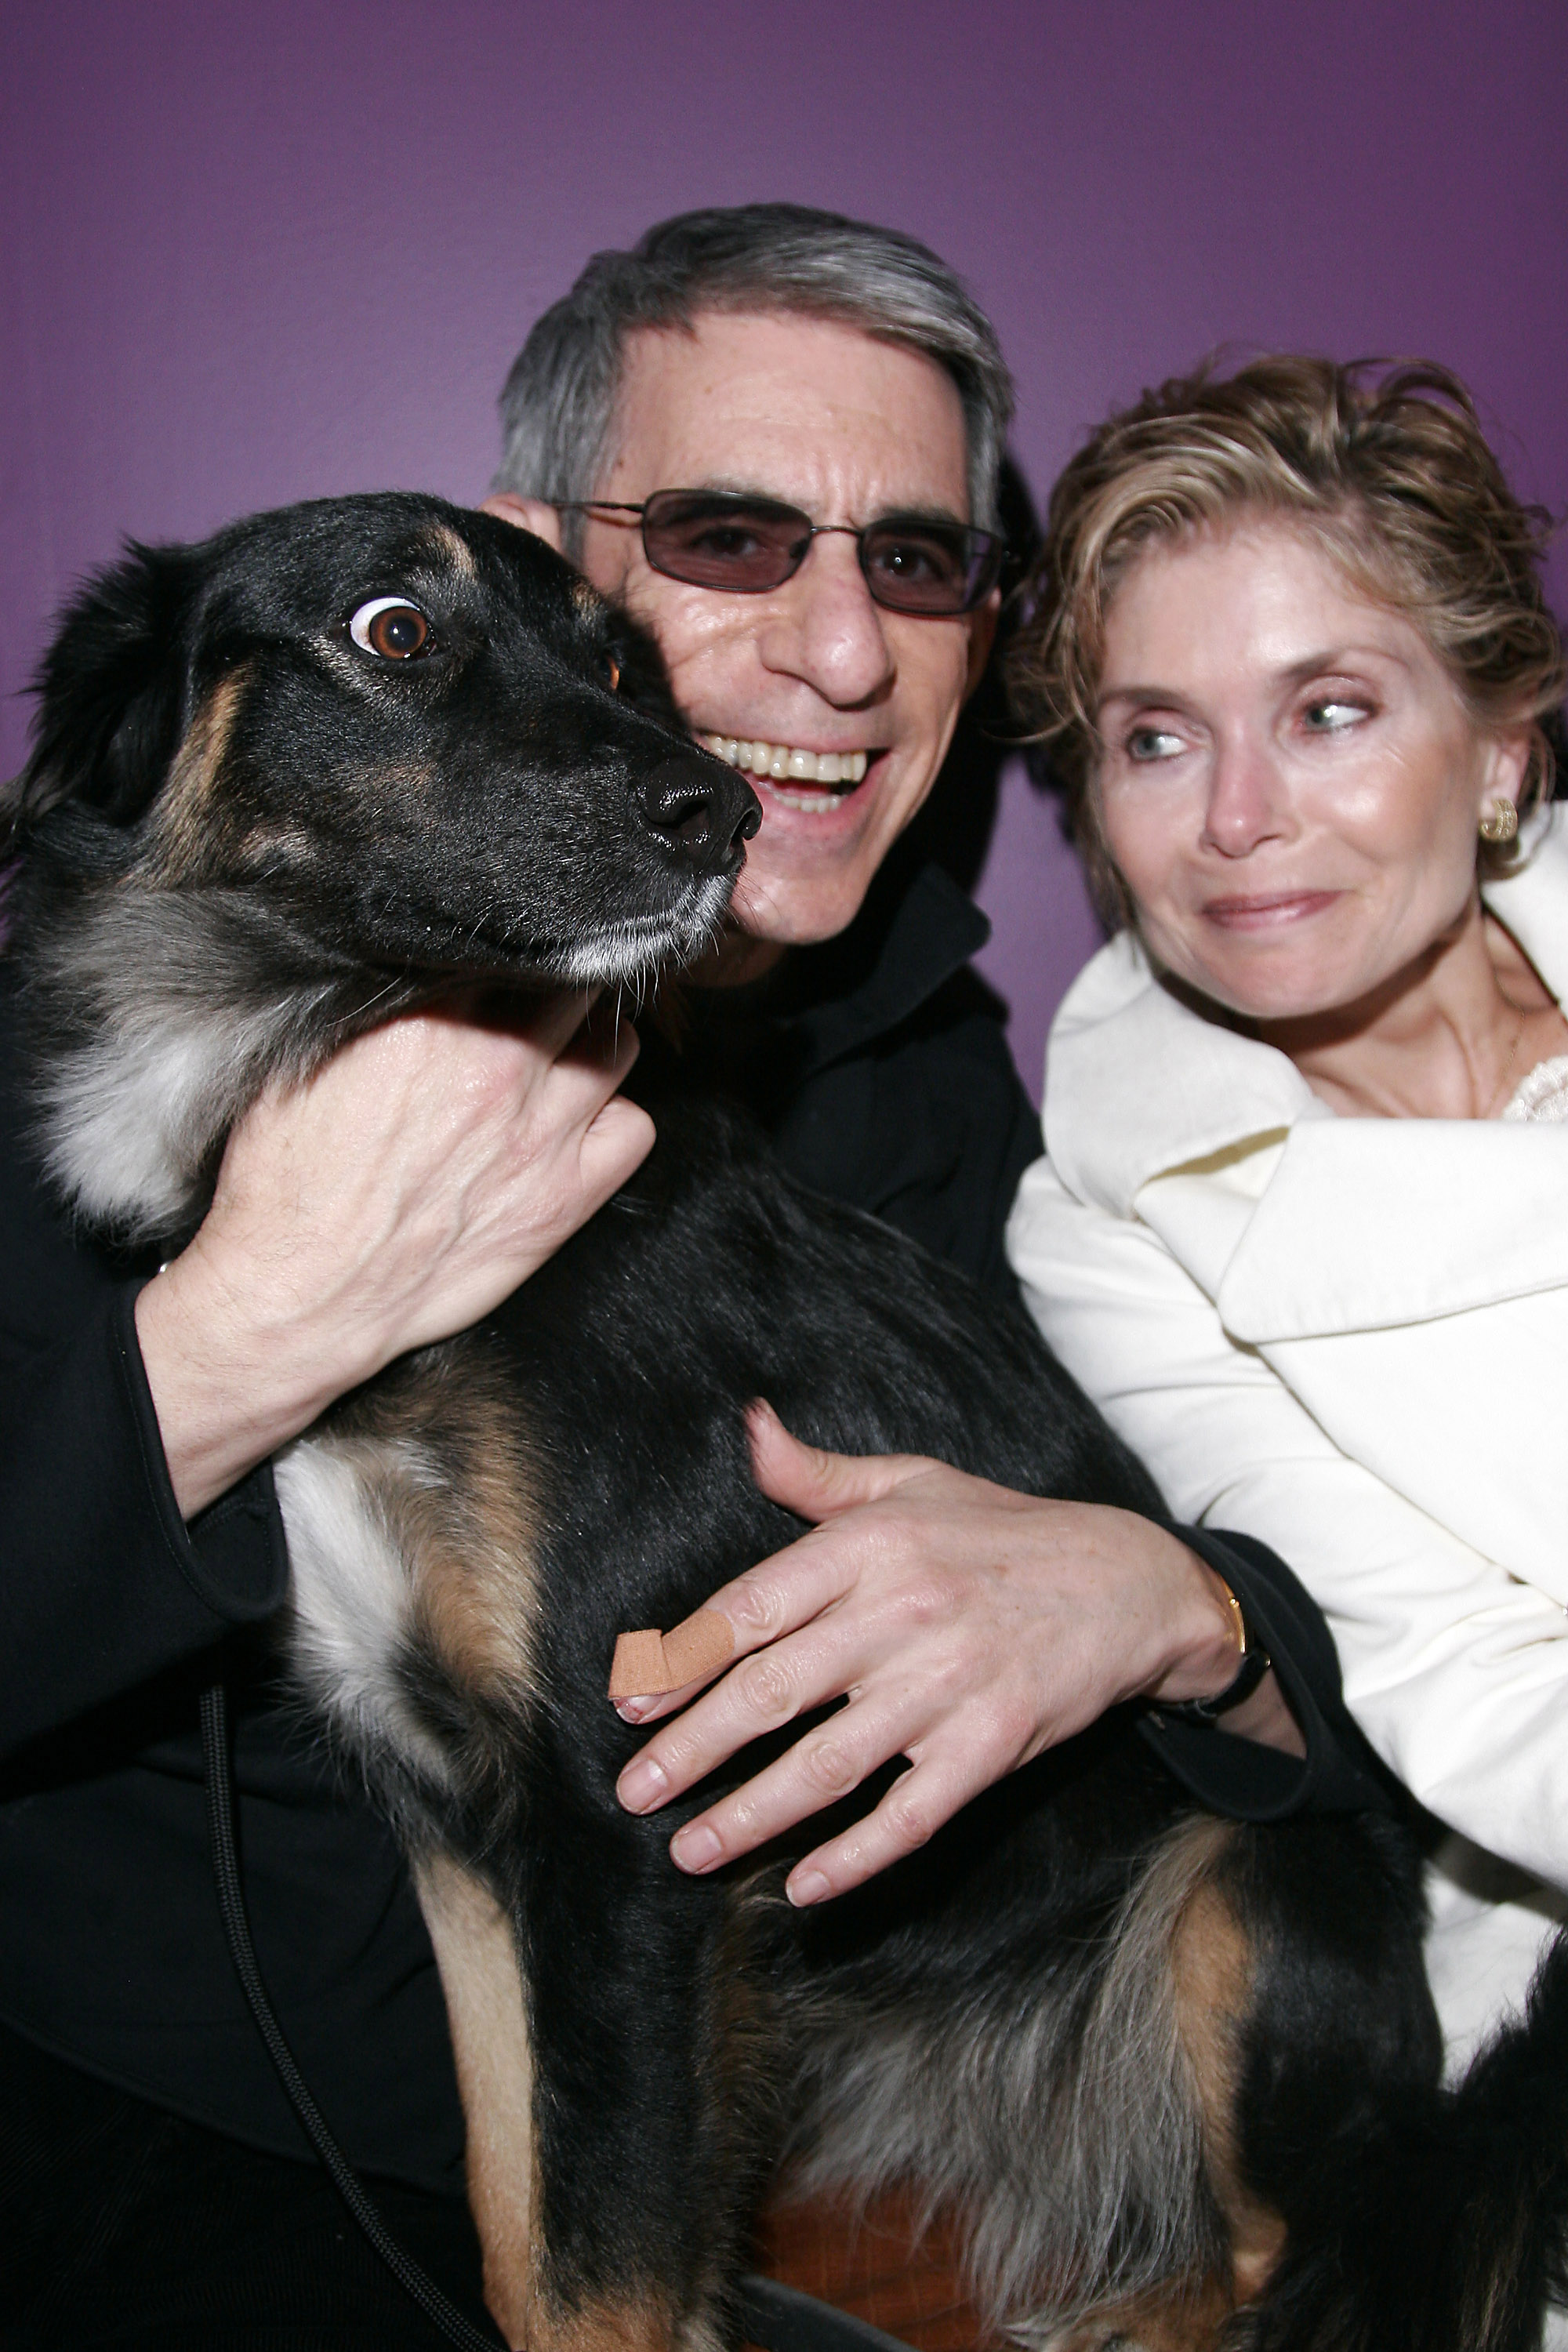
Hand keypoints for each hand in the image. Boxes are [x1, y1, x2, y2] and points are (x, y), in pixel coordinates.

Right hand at [136, 992, 650, 1515]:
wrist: (299, 1295)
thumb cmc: (287, 1183)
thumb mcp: (306, 1058)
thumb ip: (372, 999)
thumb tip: (409, 956)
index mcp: (431, 1022)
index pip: (507, 944)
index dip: (503, 948)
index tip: (493, 958)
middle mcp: (499, 1069)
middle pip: (574, 984)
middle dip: (552, 985)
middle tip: (528, 1002)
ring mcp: (541, 1136)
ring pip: (617, 1047)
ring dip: (590, 1043)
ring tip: (559, 1055)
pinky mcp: (563, 1200)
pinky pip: (635, 1128)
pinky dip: (615, 1117)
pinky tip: (578, 1122)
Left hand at [614, 1402, 1286, 1904]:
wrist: (1128, 1583)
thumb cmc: (1001, 1532)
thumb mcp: (910, 1483)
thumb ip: (816, 1475)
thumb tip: (748, 1428)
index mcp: (871, 1546)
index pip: (751, 1609)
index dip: (683, 1661)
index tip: (630, 1703)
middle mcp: (902, 1613)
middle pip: (772, 1693)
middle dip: (692, 1749)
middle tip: (634, 1792)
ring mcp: (947, 1687)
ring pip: (827, 1765)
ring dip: (749, 1814)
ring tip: (689, 1848)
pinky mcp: (990, 1746)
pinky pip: (910, 1816)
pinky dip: (855, 1857)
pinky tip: (803, 1885)